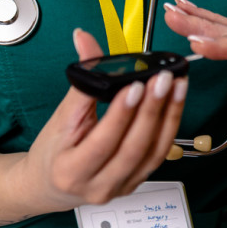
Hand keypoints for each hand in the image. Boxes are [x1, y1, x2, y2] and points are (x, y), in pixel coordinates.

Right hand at [7, 29, 187, 210]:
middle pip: (133, 148)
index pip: (102, 142)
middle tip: (163, 80)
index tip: (135, 85)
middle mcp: (98, 187)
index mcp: (71, 171)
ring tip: (177, 86)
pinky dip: (170, 125)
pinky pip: (159, 154)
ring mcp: (121, 187)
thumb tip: (86, 40)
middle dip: (152, 110)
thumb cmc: (53, 150)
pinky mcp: (137, 182)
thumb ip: (81, 81)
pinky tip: (176, 102)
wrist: (50, 184)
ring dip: (169, 116)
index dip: (121, 113)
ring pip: (153, 153)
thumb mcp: (60, 117)